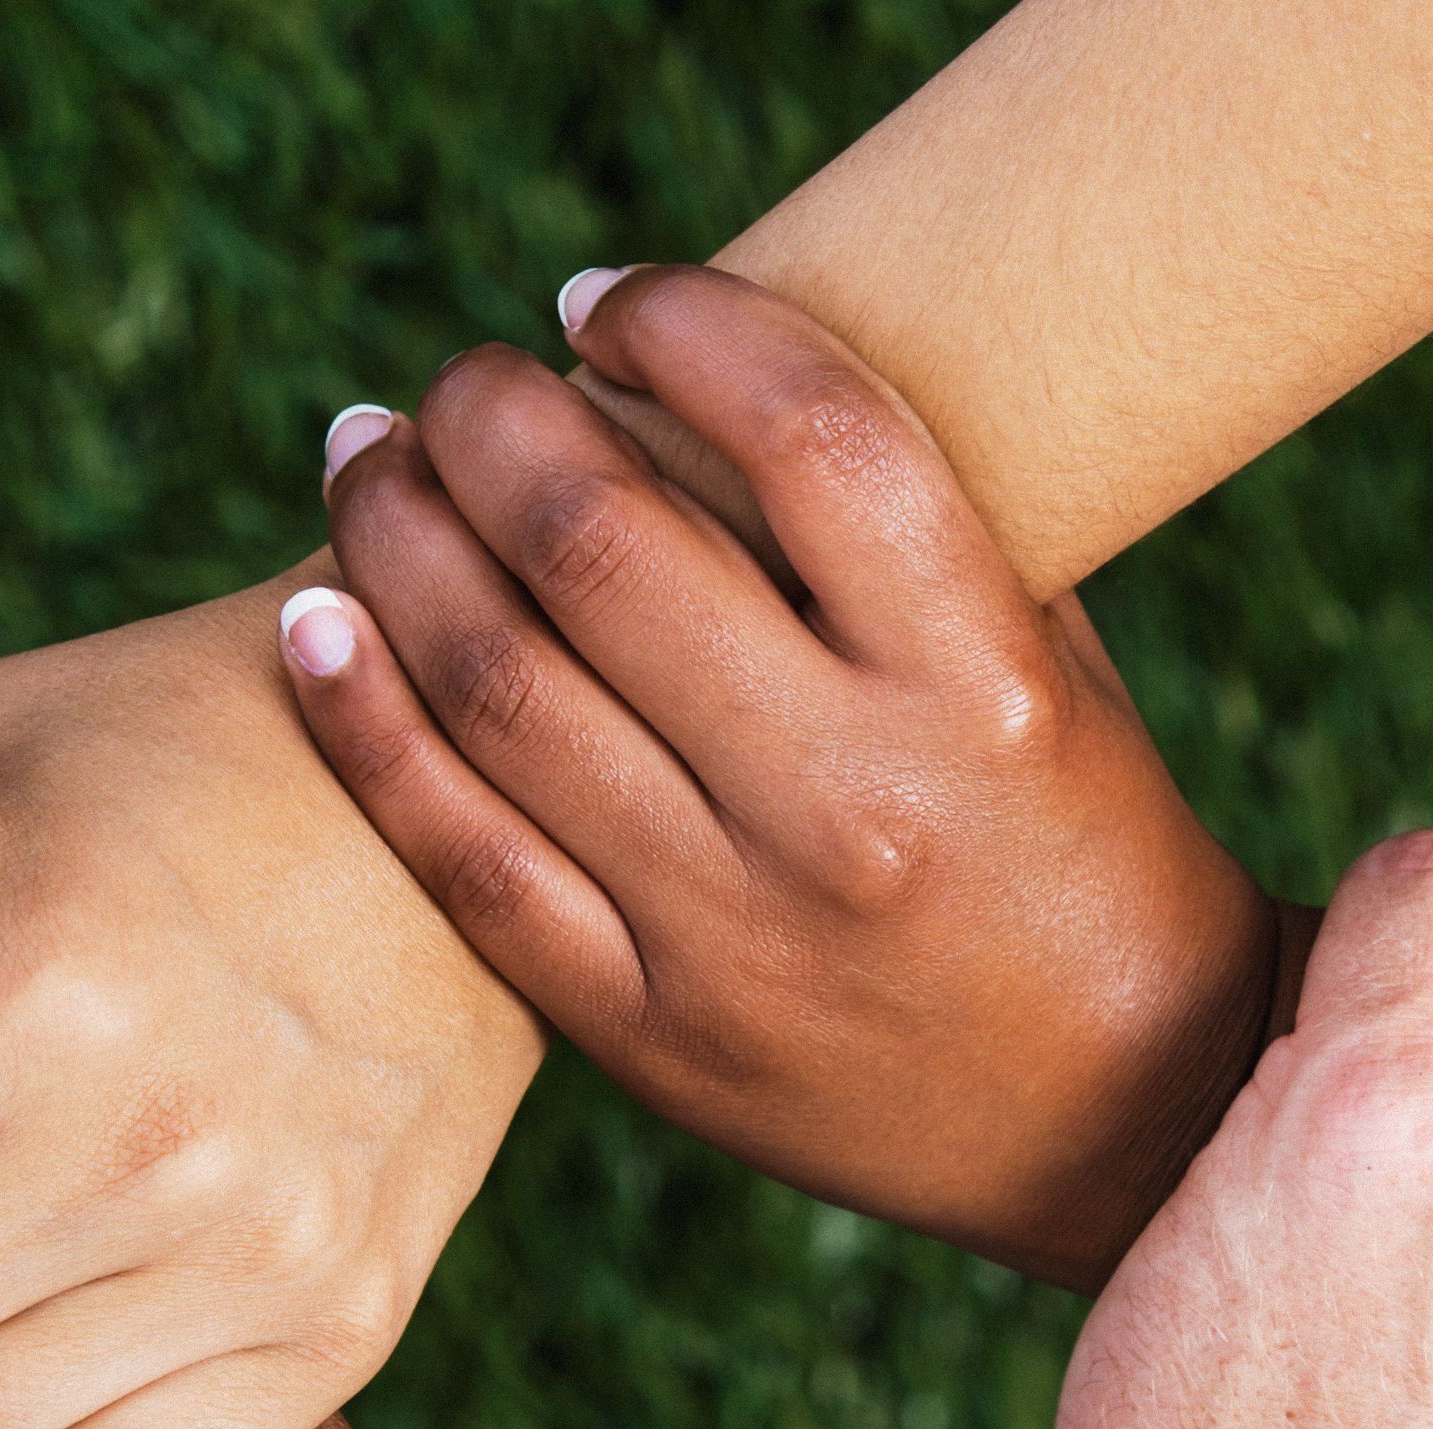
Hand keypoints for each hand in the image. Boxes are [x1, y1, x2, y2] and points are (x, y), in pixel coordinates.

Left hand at [283, 265, 1279, 1292]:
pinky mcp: (655, 1035)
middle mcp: (854, 803)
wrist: (1118, 1124)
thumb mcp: (1047, 668)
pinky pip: (465, 860)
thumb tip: (688, 381)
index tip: (601, 301)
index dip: (673, 319)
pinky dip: (364, 724)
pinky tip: (314, 625)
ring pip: (499, 685)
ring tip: (368, 465)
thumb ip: (901, 534)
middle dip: (489, 414)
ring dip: (396, 536)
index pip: (803, 429)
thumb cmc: (1078, 847)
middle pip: (599, 541)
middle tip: (458, 382)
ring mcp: (740, 932)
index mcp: (979, 685)